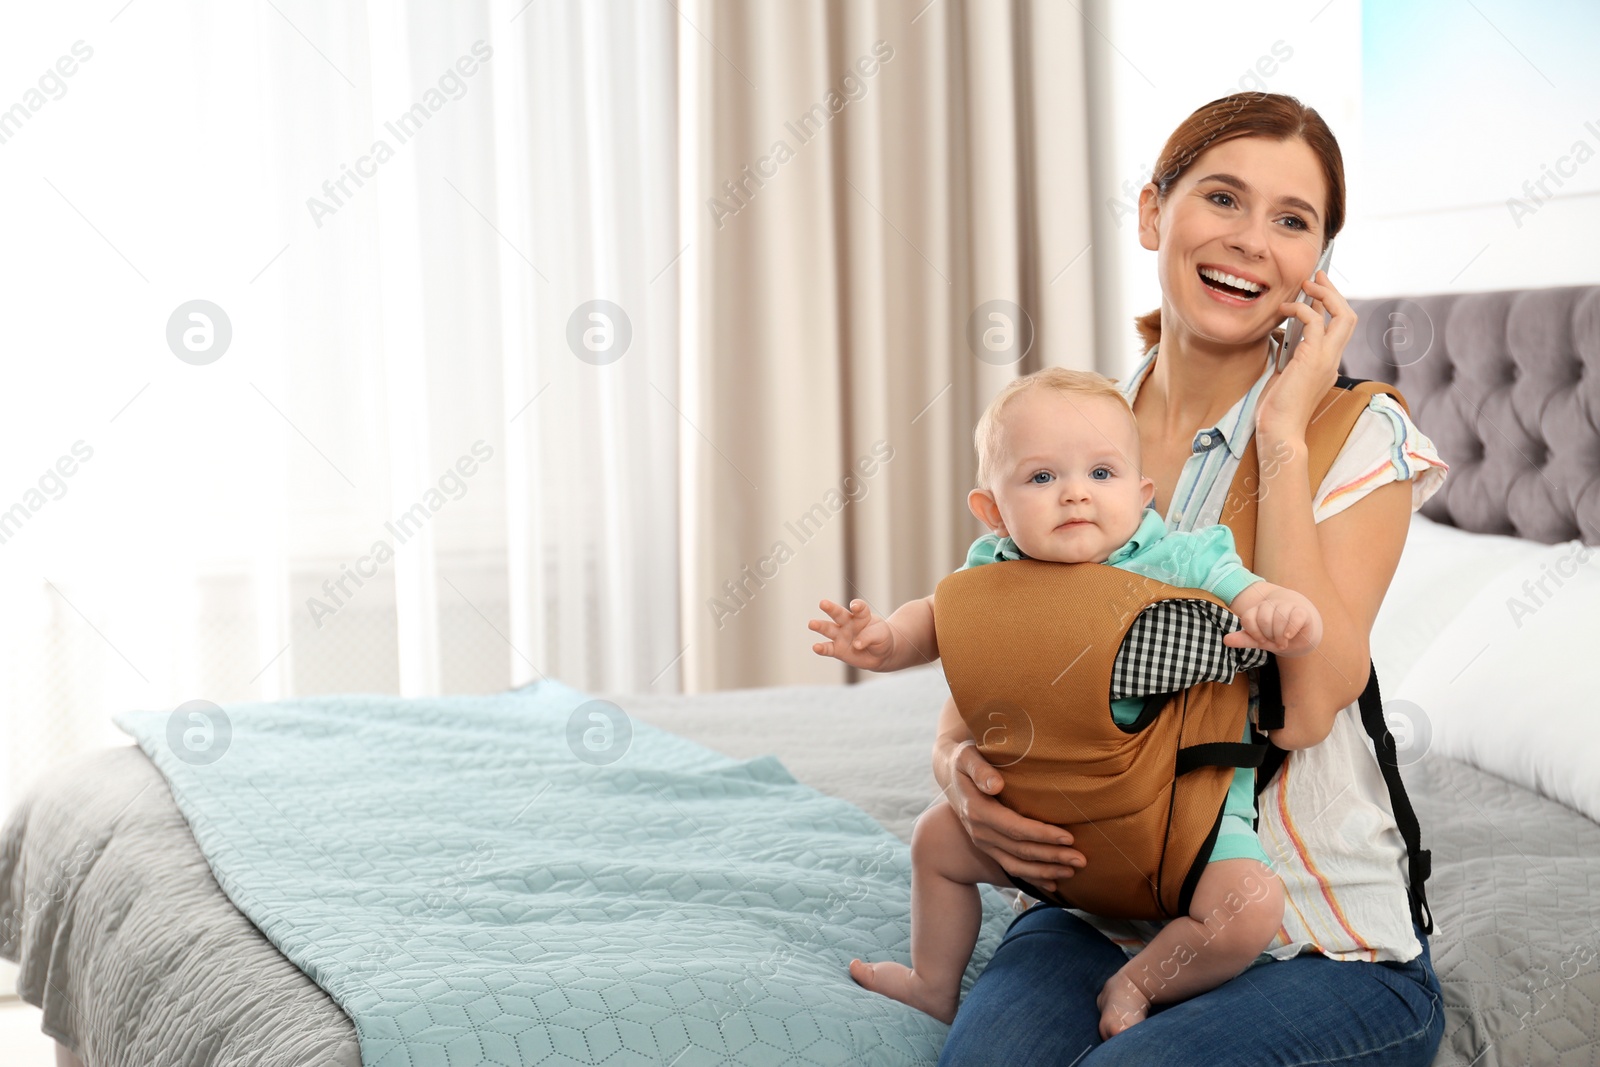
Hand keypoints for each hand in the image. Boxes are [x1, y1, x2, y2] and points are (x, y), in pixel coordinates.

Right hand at [809, 598, 896, 670]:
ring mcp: (841, 636)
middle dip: (830, 608)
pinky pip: (828, 649)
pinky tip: (815, 647)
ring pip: (829, 629)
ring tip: (811, 624)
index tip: (855, 607)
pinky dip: (821, 649)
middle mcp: (848, 623)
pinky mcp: (838, 650)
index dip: (857, 606)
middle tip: (822, 603)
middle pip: (838, 613)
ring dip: (820, 626)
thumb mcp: (881, 634)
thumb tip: (856, 645)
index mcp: (861, 615)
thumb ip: (869, 636)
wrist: (881, 653)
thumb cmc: (881, 638)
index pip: (859, 608)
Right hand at [943, 739, 1084, 892]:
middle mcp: (979, 831)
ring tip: (1072, 872)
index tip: (1068, 837)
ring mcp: (983, 842)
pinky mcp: (988, 846)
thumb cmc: (965, 759)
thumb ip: (980, 769)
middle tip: (1081, 860)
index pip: (1015, 828)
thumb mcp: (967, 756)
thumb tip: (996, 785)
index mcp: (977, 810)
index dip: (1042, 834)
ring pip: (1016, 864)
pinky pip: (1010, 867)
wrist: (950, 771)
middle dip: (1052, 857)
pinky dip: (1032, 878)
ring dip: (1045, 871)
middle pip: (1020, 850)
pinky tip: (1052, 885)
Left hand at [1222, 587, 1322, 655]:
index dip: (1254, 633)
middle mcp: (1271, 605)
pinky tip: (1289, 636)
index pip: (1248, 618)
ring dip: (1280, 635)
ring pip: (1279, 618)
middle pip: (1264, 618)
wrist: (1302, 636)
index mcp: (1258, 610)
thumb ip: (1245, 639)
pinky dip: (1290, 628)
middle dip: (1269, 635)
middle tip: (1275, 642)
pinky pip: (1295, 617)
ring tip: (1283, 642)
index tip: (1262, 640)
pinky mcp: (1301, 611)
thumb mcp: (1260, 640)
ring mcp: (1287, 606)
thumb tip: (1226, 640)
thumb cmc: (1278, 637)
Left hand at [1256, 269, 1355, 442]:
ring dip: (1324, 294)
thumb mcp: (1284, 373)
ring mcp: (1327, 360)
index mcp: (1328, 363)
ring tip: (1306, 284)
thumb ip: (1290, 354)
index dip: (1330, 305)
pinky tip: (1285, 309)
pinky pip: (1316, 323)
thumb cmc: (1277, 408)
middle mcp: (1333, 360)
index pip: (1339, 327)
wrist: (1279, 431)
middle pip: (1348, 316)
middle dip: (1334, 292)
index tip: (1315, 290)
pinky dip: (1302, 310)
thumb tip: (1283, 332)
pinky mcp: (1313, 360)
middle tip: (1317, 276)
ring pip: (1342, 315)